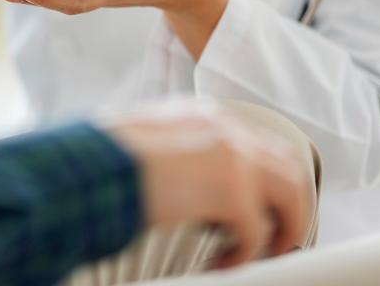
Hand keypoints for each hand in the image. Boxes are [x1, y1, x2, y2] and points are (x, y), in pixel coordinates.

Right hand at [106, 101, 308, 269]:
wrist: (88, 165)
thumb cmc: (102, 159)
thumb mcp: (150, 145)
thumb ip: (182, 158)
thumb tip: (195, 195)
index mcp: (204, 116)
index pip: (257, 145)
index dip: (266, 182)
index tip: (262, 210)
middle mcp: (224, 129)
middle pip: (287, 164)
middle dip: (291, 204)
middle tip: (279, 236)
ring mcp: (232, 155)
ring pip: (291, 191)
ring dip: (284, 225)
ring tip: (265, 252)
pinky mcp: (231, 189)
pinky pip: (256, 231)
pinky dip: (245, 253)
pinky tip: (223, 262)